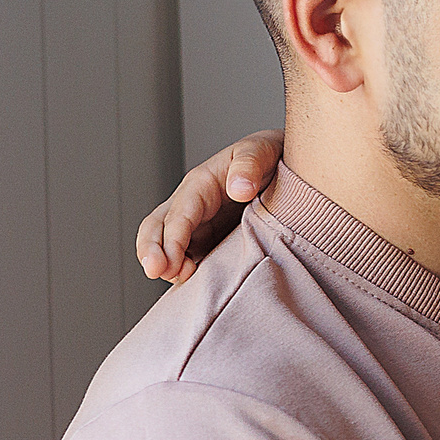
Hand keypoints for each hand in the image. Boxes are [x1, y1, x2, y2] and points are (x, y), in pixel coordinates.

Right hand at [135, 130, 282, 283]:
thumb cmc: (271, 156)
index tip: (169, 260)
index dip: (171, 237)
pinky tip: (192, 290)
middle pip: (157, 227)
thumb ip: (249, 164)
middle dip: (152, 250)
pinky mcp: (210, 242)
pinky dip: (183, 272)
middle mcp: (193, 205)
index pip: (179, 212)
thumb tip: (239, 188)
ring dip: (167, 265)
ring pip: (167, 246)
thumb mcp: (261, 150)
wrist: (287, 167)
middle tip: (156, 272)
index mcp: (201, 184)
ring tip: (178, 282)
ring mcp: (199, 225)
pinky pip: (188, 258)